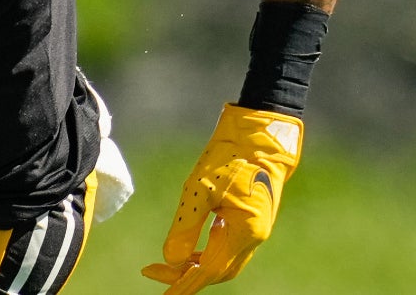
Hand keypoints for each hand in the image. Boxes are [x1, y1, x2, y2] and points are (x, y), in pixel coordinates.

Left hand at [141, 103, 302, 292]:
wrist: (260, 136)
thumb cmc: (229, 158)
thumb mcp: (200, 189)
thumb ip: (186, 226)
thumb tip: (171, 258)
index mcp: (245, 233)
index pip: (209, 270)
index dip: (183, 281)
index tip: (158, 286)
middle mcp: (254, 237)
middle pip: (218, 270)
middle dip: (186, 276)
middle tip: (155, 272)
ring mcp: (255, 229)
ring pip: (224, 260)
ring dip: (197, 265)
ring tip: (169, 263)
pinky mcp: (252, 219)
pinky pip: (229, 246)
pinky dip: (208, 251)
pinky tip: (193, 248)